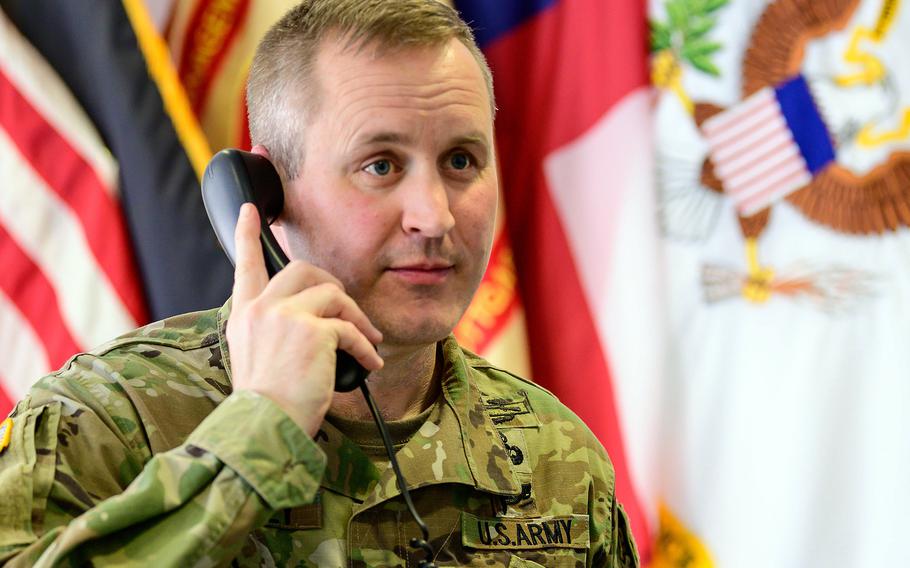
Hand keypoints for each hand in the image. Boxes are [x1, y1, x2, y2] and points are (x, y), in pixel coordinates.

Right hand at [226, 203, 382, 435]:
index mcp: (244, 317)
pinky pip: (350, 328)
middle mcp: (260, 310)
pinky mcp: (312, 332)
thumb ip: (274, 332)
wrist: (264, 428)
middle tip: (347, 308)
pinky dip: (366, 346)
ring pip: (333, 294)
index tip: (249, 210)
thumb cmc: (267, 404)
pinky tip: (370, 363)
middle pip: (301, 269)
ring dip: (357, 317)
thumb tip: (315, 323)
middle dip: (331, 283)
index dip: (247, 235)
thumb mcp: (257, 359)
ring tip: (368, 341)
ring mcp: (285, 317)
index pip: (245, 266)